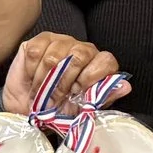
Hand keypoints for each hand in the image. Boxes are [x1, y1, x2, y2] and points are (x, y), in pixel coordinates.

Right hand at [1, 31, 128, 116]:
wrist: (26, 110)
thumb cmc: (57, 111)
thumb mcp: (81, 111)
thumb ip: (103, 98)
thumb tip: (126, 87)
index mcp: (97, 64)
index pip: (106, 60)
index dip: (92, 76)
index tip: (78, 92)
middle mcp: (81, 49)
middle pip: (79, 55)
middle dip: (65, 82)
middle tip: (56, 99)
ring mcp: (60, 42)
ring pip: (54, 57)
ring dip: (44, 82)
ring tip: (41, 94)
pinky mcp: (38, 41)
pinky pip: (35, 53)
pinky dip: (31, 73)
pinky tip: (32, 80)